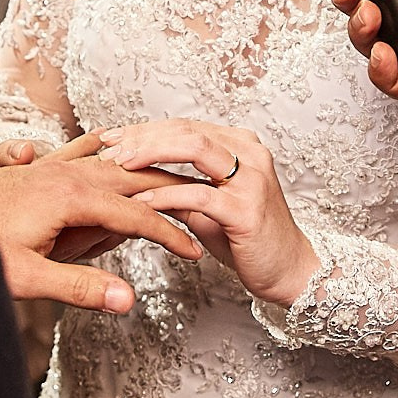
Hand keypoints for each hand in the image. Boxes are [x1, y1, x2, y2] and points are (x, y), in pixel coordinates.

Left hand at [0, 136, 201, 312]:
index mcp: (70, 197)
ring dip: (142, 170)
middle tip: (204, 204)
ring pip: (109, 162)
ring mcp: (49, 166)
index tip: (192, 252)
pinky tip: (107, 140)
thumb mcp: (27, 278)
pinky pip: (78, 150)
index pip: (134, 215)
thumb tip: (128, 300)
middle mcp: (65, 174)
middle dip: (168, 193)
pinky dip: (102, 147)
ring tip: (172, 175)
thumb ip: (80, 287)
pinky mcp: (34, 167)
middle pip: (131, 178)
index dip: (166, 234)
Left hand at [98, 120, 319, 306]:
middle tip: (108, 148)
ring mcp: (251, 179)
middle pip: (186, 130)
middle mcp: (250, 153)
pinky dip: (165, 196)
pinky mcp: (247, 210)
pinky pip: (199, 195)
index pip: (184, 126)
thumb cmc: (246, 238)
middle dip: (142, 137)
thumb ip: (178, 187)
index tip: (111, 137)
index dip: (145, 129)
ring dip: (151, 154)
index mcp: (240, 145)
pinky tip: (140, 203)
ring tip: (118, 165)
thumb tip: (133, 177)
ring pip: (195, 149)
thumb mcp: (207, 206)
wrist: (289, 271)